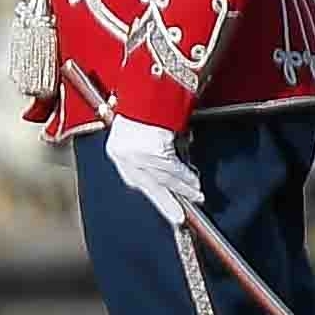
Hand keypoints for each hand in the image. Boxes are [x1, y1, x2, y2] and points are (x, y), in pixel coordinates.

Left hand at [103, 117, 204, 234]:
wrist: (145, 97)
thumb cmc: (141, 110)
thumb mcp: (135, 133)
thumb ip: (146, 152)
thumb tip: (167, 173)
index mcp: (117, 151)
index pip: (135, 179)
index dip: (153, 193)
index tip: (165, 203)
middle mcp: (126, 156)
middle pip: (151, 185)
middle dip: (167, 203)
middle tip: (179, 217)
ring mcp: (139, 156)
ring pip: (165, 178)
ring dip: (183, 189)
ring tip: (196, 196)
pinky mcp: (154, 152)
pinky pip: (173, 169)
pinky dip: (185, 176)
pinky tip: (194, 183)